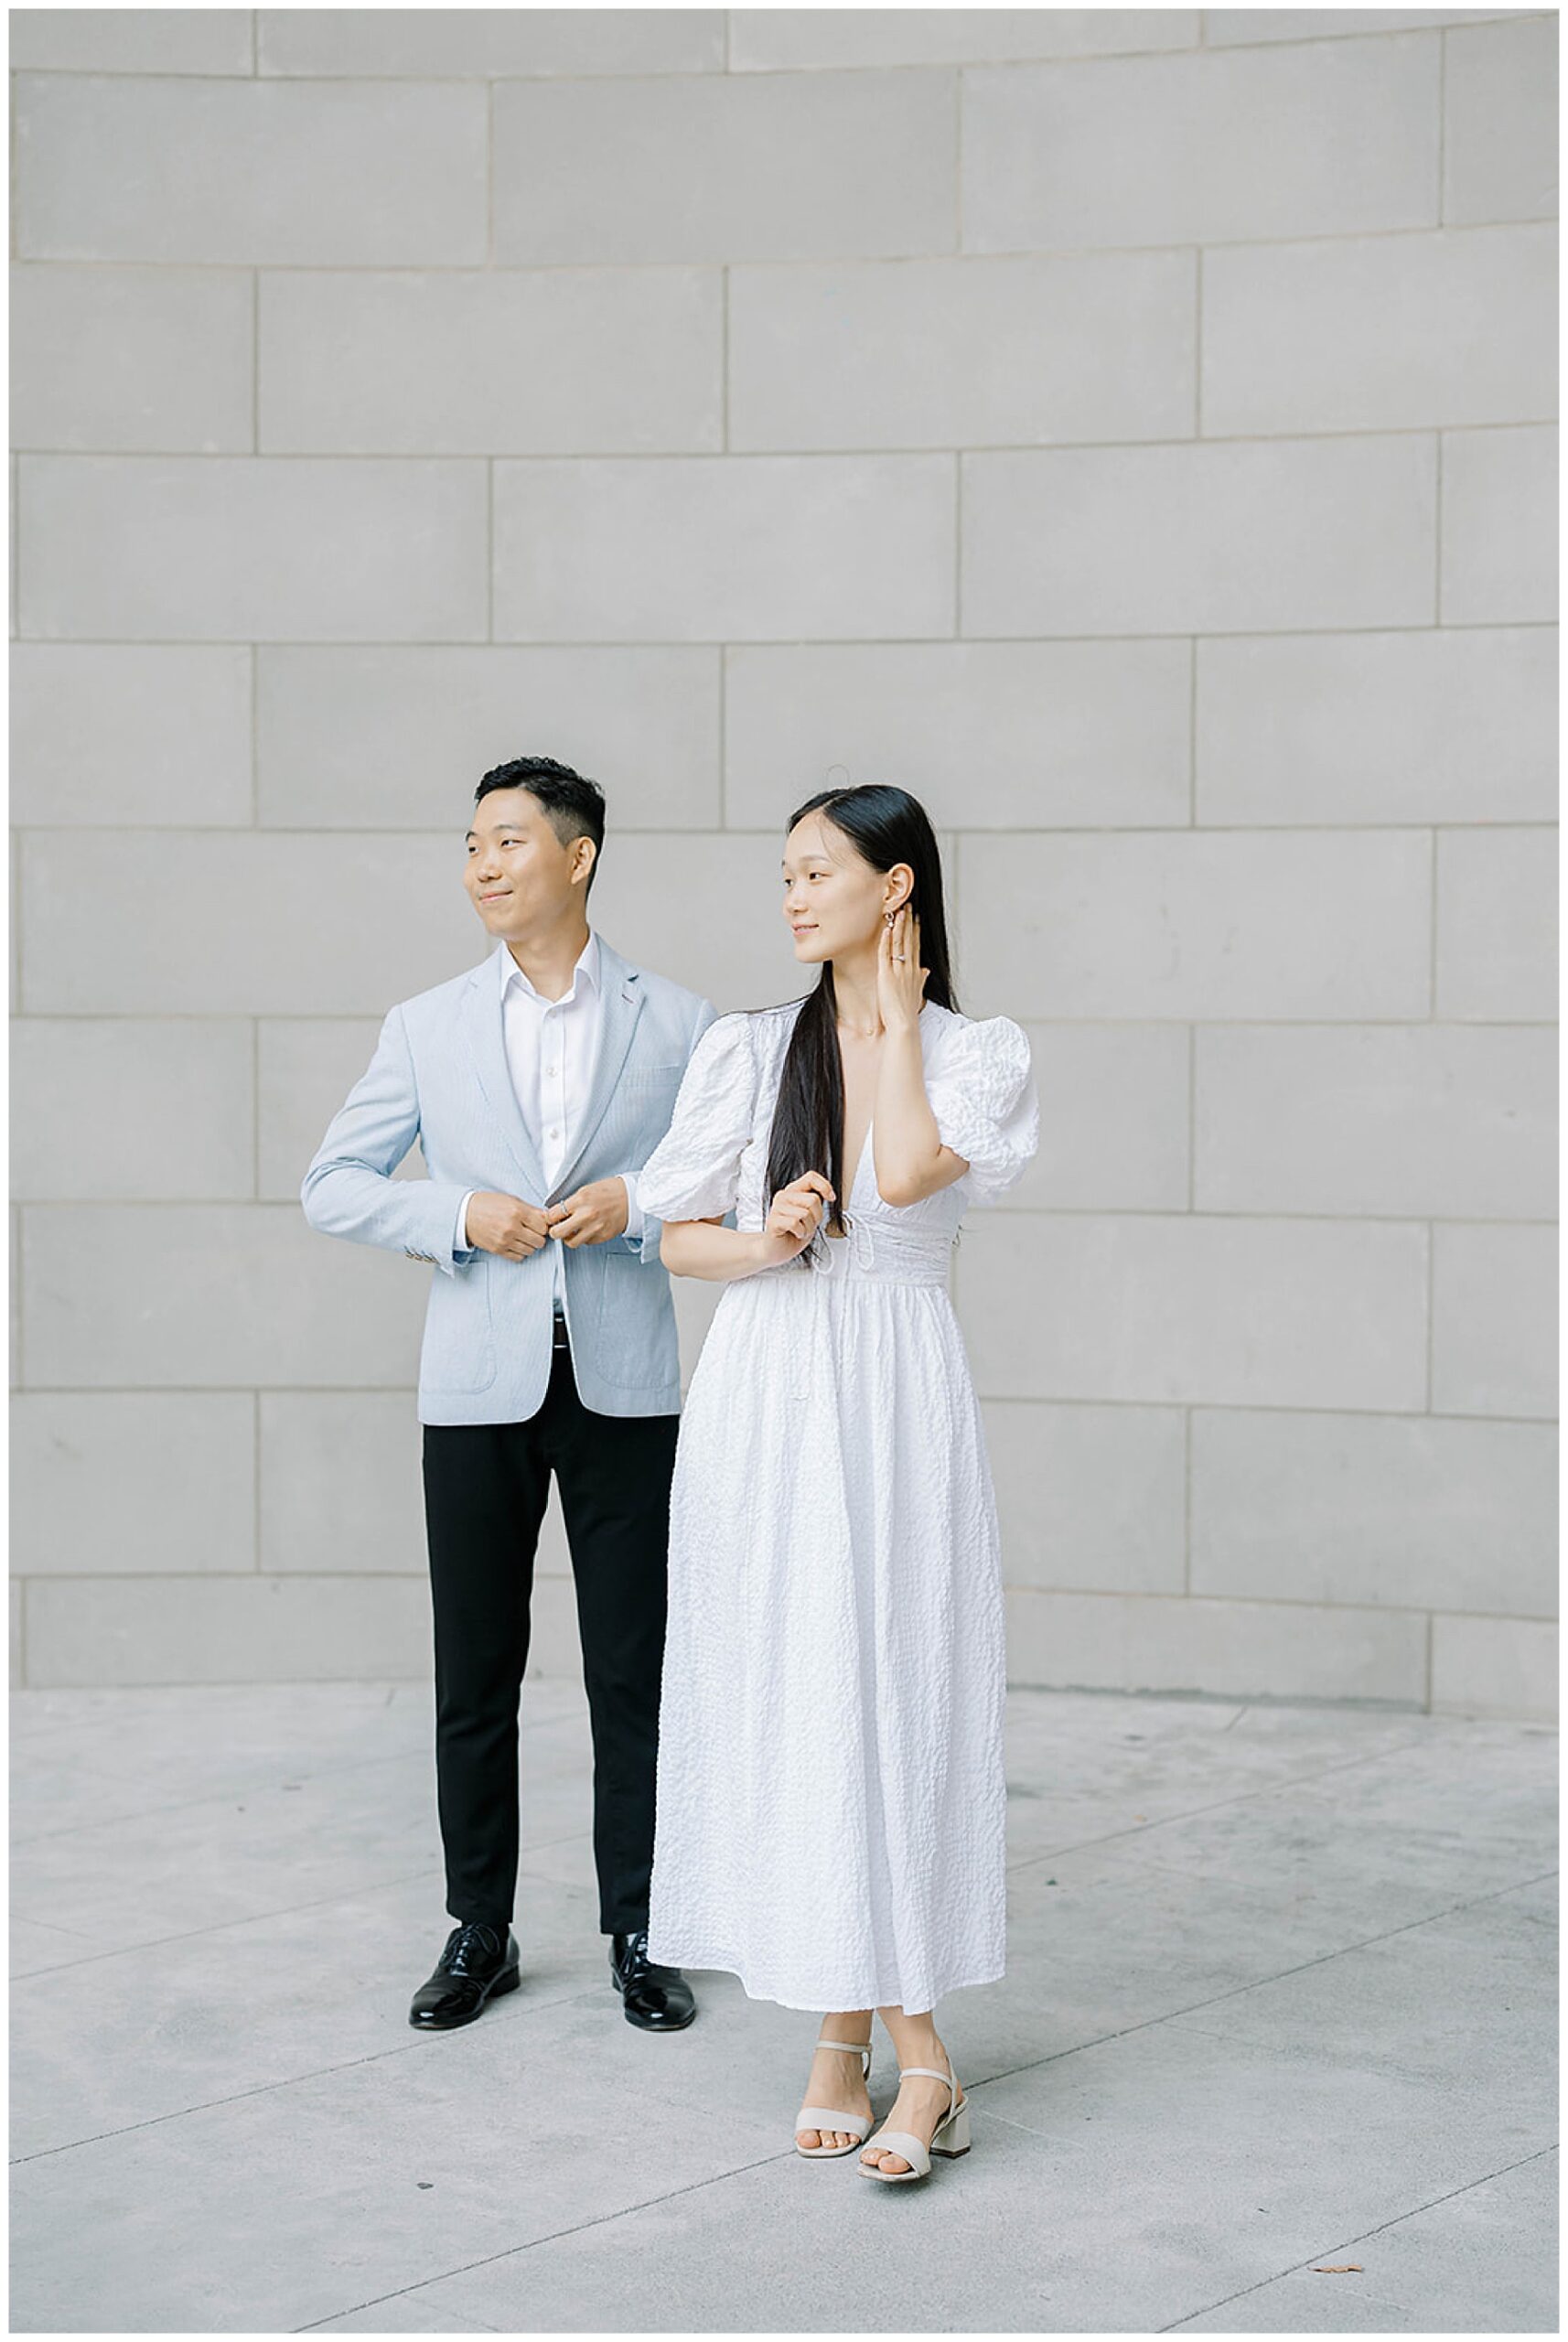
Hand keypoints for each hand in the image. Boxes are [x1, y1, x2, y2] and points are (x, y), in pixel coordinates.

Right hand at [465, 1192, 552, 1258]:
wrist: (465, 1214)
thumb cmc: (487, 1204)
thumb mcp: (511, 1200)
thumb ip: (531, 1210)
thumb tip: (547, 1217)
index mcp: (517, 1211)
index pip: (543, 1226)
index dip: (543, 1226)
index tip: (539, 1224)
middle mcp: (512, 1227)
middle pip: (539, 1241)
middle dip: (538, 1236)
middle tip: (532, 1231)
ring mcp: (505, 1240)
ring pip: (531, 1250)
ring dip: (529, 1245)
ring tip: (522, 1237)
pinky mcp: (498, 1250)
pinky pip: (518, 1257)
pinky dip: (520, 1252)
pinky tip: (515, 1243)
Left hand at [545, 1175, 630, 1247]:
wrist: (631, 1199)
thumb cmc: (609, 1191)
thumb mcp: (586, 1190)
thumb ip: (571, 1202)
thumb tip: (556, 1214)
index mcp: (580, 1200)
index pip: (552, 1215)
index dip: (550, 1218)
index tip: (552, 1218)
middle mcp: (586, 1215)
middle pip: (557, 1233)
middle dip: (554, 1231)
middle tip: (557, 1228)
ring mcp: (595, 1228)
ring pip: (570, 1242)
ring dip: (569, 1237)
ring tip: (573, 1231)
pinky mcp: (602, 1237)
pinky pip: (585, 1243)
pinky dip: (584, 1238)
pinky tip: (588, 1230)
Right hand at [758, 1170, 834, 1261]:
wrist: (776, 1251)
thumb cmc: (793, 1234)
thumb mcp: (810, 1215)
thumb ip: (816, 1202)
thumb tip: (830, 1194)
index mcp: (793, 1191)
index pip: (811, 1177)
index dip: (824, 1186)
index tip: (831, 1198)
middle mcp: (784, 1196)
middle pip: (813, 1199)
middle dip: (817, 1217)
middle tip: (808, 1225)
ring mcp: (777, 1208)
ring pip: (805, 1213)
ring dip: (808, 1228)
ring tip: (800, 1231)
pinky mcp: (773, 1221)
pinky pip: (795, 1223)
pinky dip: (800, 1232)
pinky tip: (794, 1234)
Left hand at [876, 904, 927, 1032]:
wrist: (904, 1025)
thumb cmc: (908, 1012)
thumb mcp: (917, 993)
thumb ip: (921, 980)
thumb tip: (926, 971)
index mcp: (915, 972)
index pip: (916, 946)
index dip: (916, 931)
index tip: (916, 918)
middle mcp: (909, 968)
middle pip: (910, 940)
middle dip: (909, 922)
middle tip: (909, 906)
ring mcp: (898, 971)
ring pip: (899, 943)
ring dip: (899, 926)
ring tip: (899, 911)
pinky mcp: (886, 975)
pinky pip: (886, 954)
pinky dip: (886, 941)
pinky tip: (887, 929)